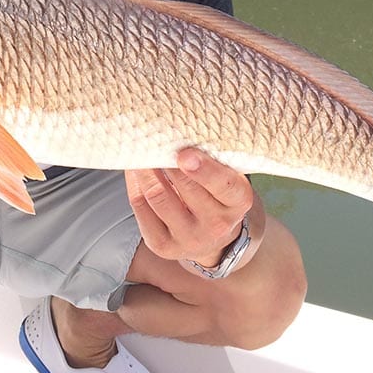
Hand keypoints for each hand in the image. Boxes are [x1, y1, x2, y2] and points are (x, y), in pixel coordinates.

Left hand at [125, 148, 255, 267]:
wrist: (211, 237)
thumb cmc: (217, 192)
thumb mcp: (227, 175)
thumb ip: (212, 156)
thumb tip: (179, 128)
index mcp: (238, 201)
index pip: (223, 184)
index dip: (203, 168)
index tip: (185, 153)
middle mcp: (216, 225)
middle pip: (185, 187)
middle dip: (167, 160)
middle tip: (153, 138)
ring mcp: (188, 239)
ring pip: (157, 196)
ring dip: (145, 169)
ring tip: (140, 149)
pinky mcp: (162, 244)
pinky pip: (140, 206)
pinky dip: (135, 183)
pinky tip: (134, 168)